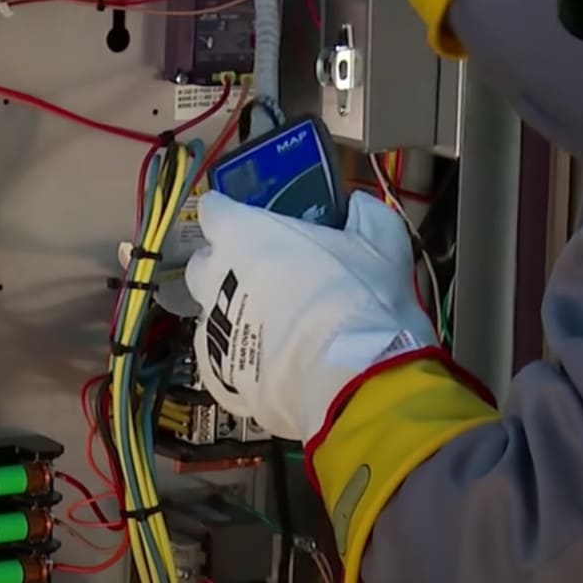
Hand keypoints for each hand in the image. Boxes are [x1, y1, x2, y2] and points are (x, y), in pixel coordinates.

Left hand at [185, 191, 437, 441]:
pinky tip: (269, 365)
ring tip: (272, 328)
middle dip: (222, 268)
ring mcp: (212, 331)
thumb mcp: (381, 245)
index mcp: (243, 234)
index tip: (247, 222)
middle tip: (261, 275)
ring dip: (231, 316)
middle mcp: (214, 279)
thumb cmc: (357, 297)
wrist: (347, 376)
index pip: (214, 210)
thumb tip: (361, 206)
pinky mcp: (219, 377)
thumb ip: (367, 218)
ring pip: (208, 315)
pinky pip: (220, 361)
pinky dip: (238, 360)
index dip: (230, 215)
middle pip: (202, 265)